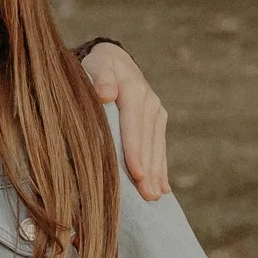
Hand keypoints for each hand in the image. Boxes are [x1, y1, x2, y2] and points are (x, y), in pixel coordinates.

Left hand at [81, 41, 170, 198]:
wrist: (113, 60)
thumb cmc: (96, 68)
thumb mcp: (94, 67)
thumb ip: (99, 79)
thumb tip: (106, 94)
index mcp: (133, 90)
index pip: (134, 126)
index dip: (135, 151)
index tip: (135, 174)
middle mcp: (150, 101)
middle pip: (148, 141)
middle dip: (148, 170)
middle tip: (147, 196)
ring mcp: (156, 111)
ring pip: (156, 147)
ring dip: (157, 173)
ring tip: (155, 197)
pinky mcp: (158, 119)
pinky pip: (160, 146)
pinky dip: (161, 167)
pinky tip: (163, 188)